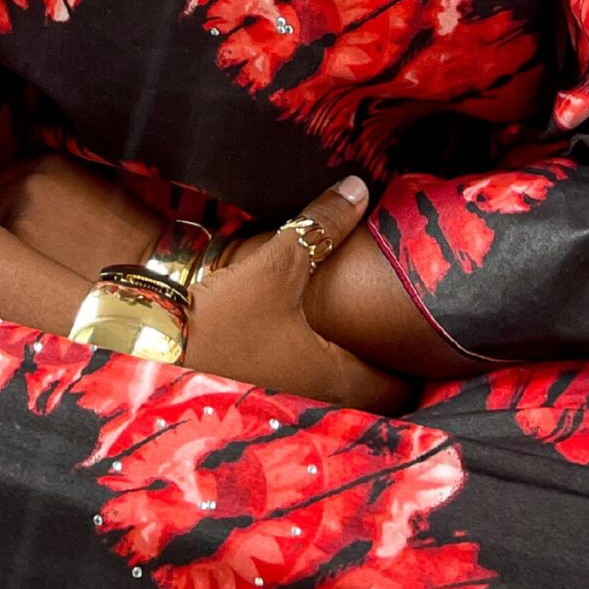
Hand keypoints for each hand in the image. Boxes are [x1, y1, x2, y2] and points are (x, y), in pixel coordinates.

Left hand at [0, 151, 161, 279]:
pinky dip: (17, 264)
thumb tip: (26, 191)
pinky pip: (6, 258)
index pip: (4, 177)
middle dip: (8, 218)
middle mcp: (27, 186)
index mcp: (47, 164)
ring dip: (11, 242)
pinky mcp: (19, 254)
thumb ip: (53, 181)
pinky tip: (43, 270)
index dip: (12, 195)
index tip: (19, 208)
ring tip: (44, 255)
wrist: (141, 264)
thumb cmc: (125, 226)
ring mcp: (19, 220)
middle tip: (35, 236)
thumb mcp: (90, 182)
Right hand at [182, 177, 415, 414]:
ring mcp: (293, 400)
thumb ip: (324, 226)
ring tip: (369, 324)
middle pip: (378, 390)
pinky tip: (319, 331)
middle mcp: (322, 399)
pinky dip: (326, 361)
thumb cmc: (226, 314)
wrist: (153, 339)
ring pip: (345, 387)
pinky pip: (315, 381)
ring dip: (357, 361)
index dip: (421, 363)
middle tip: (406, 324)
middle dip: (392, 362)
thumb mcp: (279, 263)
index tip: (436, 334)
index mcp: (340, 379)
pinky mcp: (267, 389)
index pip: (404, 388)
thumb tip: (361, 188)